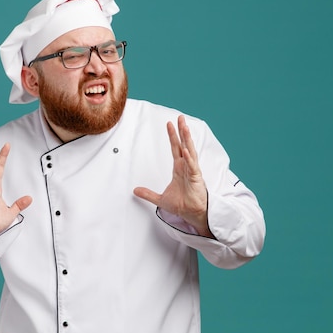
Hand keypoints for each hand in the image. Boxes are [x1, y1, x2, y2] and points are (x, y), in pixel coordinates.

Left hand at [133, 116, 213, 237]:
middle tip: (180, 118)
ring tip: (185, 127)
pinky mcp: (197, 178)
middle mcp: (186, 166)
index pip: (175, 148)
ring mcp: (192, 171)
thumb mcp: (160, 199)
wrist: (191, 214)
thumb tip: (135, 190)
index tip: (170, 124)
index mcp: (179, 168)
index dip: (173, 136)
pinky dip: (190, 158)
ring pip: (190, 151)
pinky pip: (193, 166)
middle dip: (181, 131)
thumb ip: (147, 194)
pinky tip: (186, 150)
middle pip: (183, 145)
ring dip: (187, 139)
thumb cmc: (182, 205)